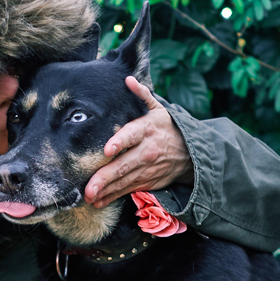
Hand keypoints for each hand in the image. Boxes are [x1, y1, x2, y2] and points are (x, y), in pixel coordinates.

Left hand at [84, 78, 192, 207]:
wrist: (191, 154)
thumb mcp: (158, 109)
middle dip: (105, 177)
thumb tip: (128, 79)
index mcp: (146, 130)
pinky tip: (97, 202)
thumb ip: (142, 94)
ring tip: (88, 196)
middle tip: (89, 187)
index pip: (131, 135)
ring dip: (105, 190)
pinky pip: (127, 190)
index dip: (119, 142)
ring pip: (123, 181)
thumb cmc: (167, 128)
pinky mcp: (146, 181)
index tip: (107, 150)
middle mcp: (146, 151)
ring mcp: (146, 169)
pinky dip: (112, 197)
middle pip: (123, 165)